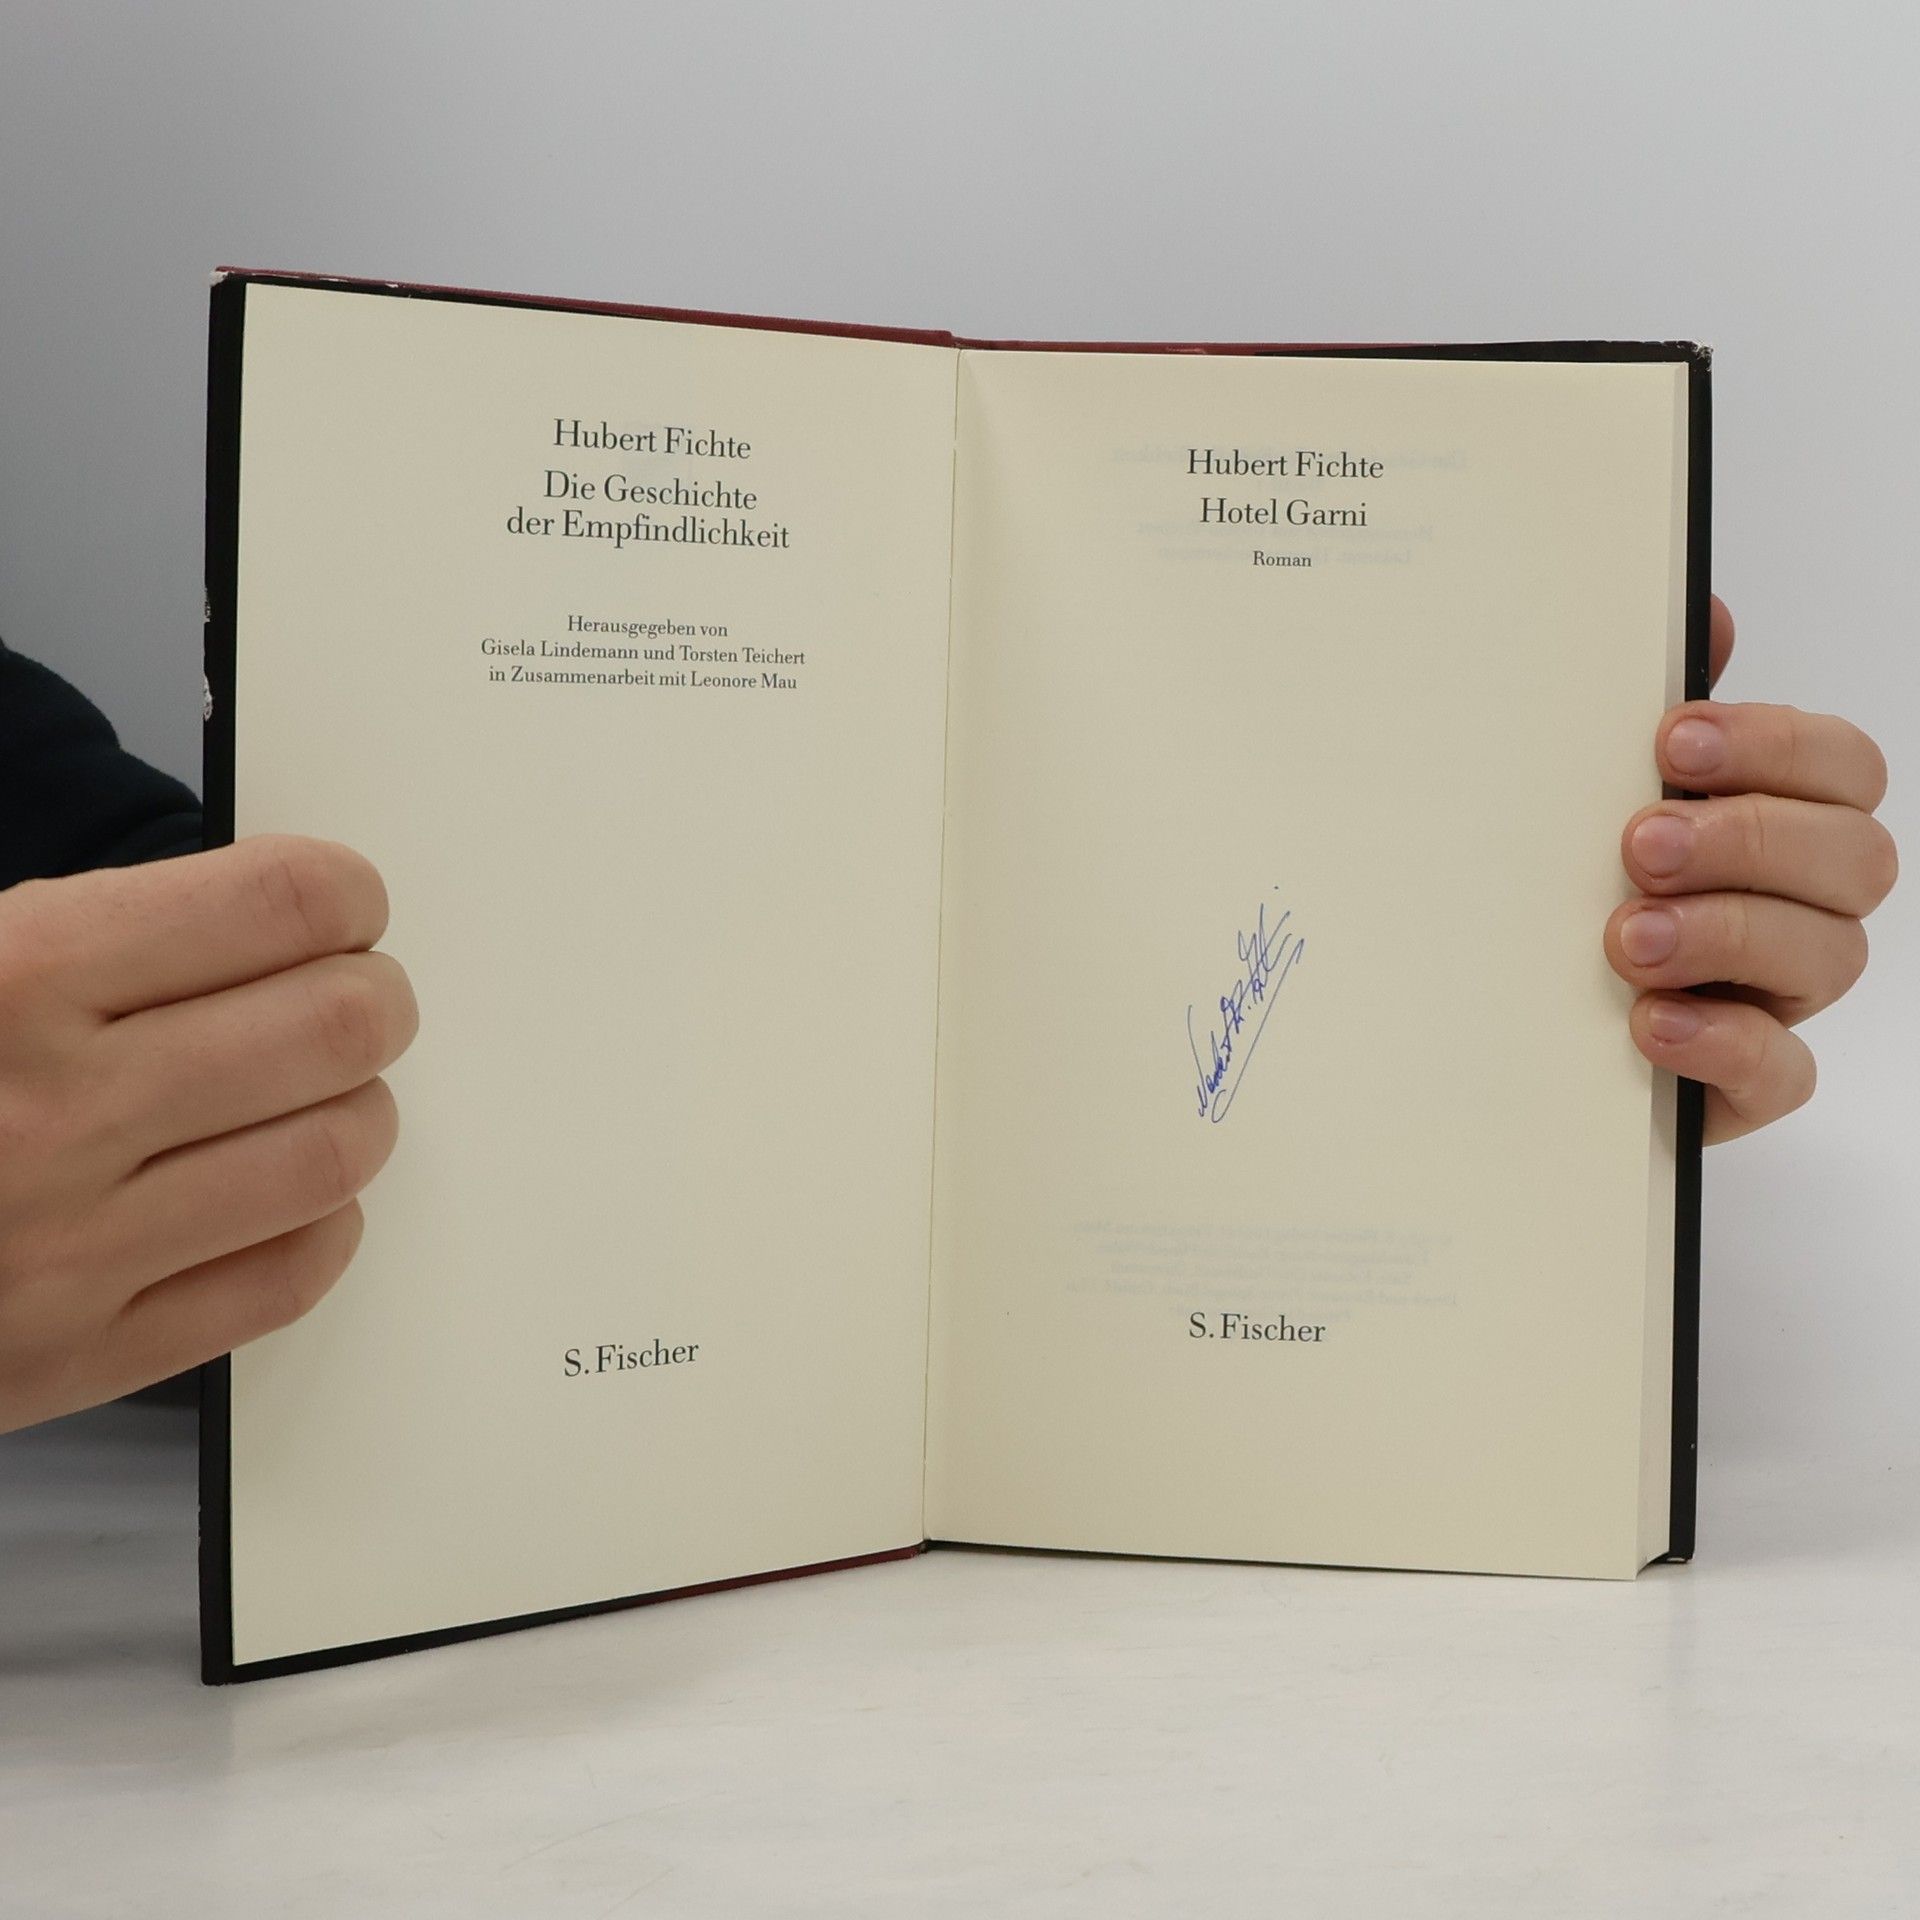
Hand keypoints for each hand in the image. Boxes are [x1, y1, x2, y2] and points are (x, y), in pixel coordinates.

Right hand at [0, 835, 417, 1434]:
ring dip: (359, 1106)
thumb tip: (276, 913)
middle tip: (357, 995)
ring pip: (337, 1152)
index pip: (281, 905)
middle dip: (374, 998)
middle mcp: (57, 1112)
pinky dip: (321, 1222)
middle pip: (338, 1028)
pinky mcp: (81, 1357)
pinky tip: (285, 1190)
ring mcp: (75, 1250)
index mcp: (11, 981)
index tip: (346, 906)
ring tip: (323, 1091)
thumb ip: (95, 929)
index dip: (344, 895)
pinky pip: (287, 1278)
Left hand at [1607, 596, 1896, 1142]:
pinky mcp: (1744, 1082)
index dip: (1775, 746)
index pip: (1843, 766)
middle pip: (1855, 859)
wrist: (1502, 1023)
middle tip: (1639, 844)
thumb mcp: (1589, 793)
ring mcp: (1779, 996)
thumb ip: (1651, 713)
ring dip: (1726, 934)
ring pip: (1827, 956)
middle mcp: (1798, 904)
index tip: (1672, 740)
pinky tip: (1647, 1022)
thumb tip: (1702, 608)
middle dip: (1749, 841)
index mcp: (1779, 820)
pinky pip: (1781, 1071)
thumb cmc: (1568, 888)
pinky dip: (1720, 1043)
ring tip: (1625, 937)